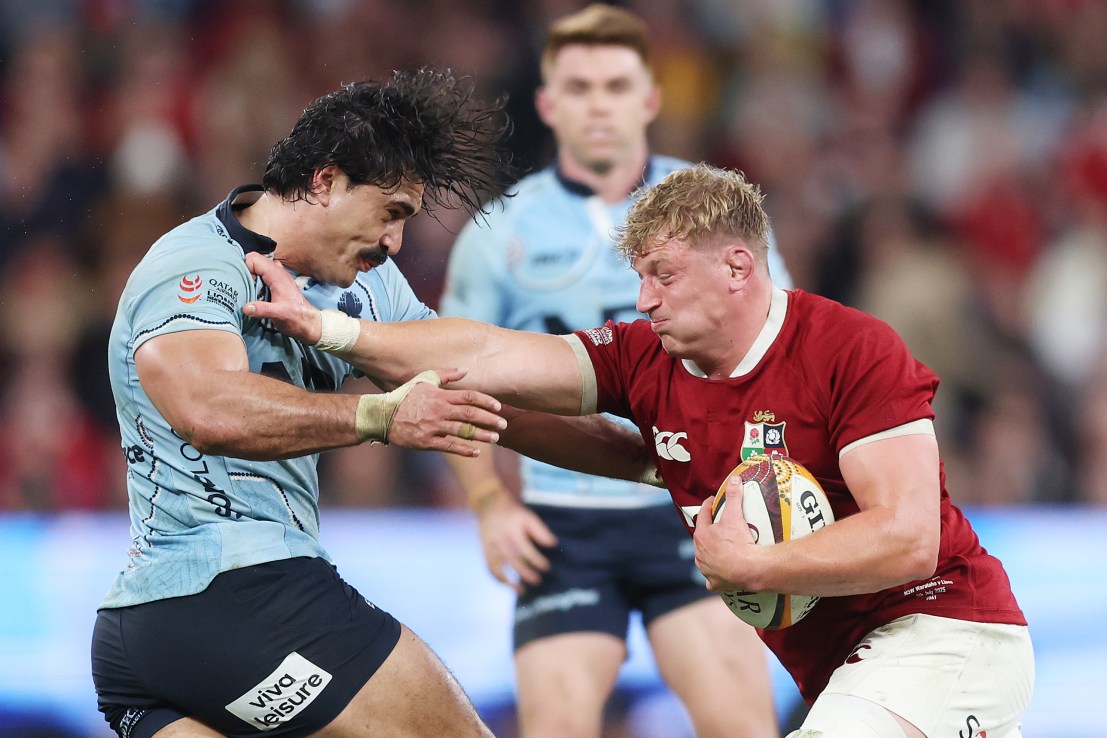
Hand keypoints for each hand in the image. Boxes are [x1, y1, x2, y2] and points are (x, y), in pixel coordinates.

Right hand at [243, 252, 322, 343]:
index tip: (245, 283)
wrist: (308, 322)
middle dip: (246, 272)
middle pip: (254, 261)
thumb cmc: (295, 317)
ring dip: (251, 277)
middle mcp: (277, 271)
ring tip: (250, 291)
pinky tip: (256, 292)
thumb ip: (262, 309)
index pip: (253, 258)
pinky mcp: (277, 282)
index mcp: (276, 274)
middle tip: (246, 288)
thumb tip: (246, 308)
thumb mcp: (278, 314)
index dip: (245, 268)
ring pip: (258, 268)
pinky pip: (262, 275)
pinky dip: (257, 281)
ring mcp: (278, 275)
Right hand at [386, 368, 506, 455]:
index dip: (486, 402)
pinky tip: (476, 452)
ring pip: (463, 431)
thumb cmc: (404, 396)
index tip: (499, 407)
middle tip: (504, 424)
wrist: (382, 415)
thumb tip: (465, 371)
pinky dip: (464, 449)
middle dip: (489, 419)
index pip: (469, 397)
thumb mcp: (423, 380)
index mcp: (440, 395)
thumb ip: (445, 375)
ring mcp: (433, 427)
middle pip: (470, 414)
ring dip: (481, 435)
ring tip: (495, 438)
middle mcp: (439, 410)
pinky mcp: (427, 441)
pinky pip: (449, 446)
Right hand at [477, 492, 556, 593]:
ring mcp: (490, 547)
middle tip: (538, 581)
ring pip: (498, 568)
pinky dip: (498, 580)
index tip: (547, 567)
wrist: (490, 506)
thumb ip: (540, 531)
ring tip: (522, 591)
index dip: (536, 560)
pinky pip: (490, 569)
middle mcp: (500, 540)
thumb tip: (553, 544)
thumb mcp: (528, 517)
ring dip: (510, 581)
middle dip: (525, 573)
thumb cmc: (514, 514)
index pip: (525, 549)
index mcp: (512, 530)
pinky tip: (510, 586)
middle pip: (512, 560)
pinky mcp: (485, 552)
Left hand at [693, 477, 758, 591]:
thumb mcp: (735, 515)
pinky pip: (711, 580)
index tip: (713, 501)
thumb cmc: (739, 541)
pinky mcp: (715, 583)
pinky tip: (717, 576)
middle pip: (701, 538)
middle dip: (707, 531)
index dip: (708, 506)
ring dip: (707, 554)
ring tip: (717, 549)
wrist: (750, 568)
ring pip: (703, 559)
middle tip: (717, 526)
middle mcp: (700, 553)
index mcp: (701, 535)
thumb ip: (734, 496)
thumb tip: (735, 479)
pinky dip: (713, 577)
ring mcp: (706, 569)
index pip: (703, 515)